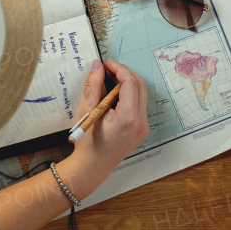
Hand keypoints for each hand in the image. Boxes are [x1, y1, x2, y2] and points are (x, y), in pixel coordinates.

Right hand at [61, 58, 150, 200]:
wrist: (93, 166)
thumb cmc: (87, 142)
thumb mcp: (86, 111)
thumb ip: (93, 86)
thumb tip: (97, 66)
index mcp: (128, 118)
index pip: (131, 83)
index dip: (120, 69)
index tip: (107, 63)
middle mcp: (141, 122)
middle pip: (140, 86)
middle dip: (125, 74)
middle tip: (108, 69)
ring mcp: (144, 127)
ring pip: (141, 95)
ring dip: (128, 84)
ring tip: (110, 80)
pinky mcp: (142, 130)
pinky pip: (139, 106)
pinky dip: (129, 96)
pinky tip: (114, 96)